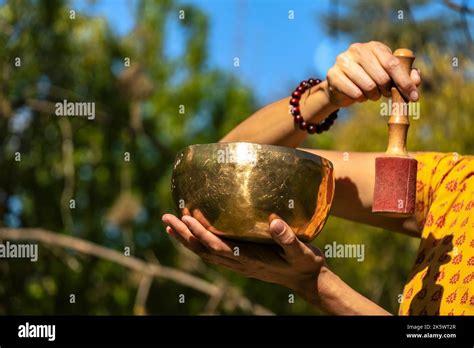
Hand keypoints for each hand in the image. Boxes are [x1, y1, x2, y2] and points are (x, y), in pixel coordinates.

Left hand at [161, 214, 326, 302]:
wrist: (307, 280)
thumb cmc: (305, 265)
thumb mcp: (301, 252)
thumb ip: (287, 239)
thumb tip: (274, 222)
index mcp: (249, 260)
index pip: (218, 246)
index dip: (200, 233)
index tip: (185, 218)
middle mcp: (239, 263)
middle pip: (204, 250)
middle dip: (184, 235)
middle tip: (166, 218)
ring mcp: (238, 263)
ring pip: (206, 252)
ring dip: (187, 239)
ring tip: (170, 225)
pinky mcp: (241, 260)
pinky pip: (214, 251)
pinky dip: (199, 242)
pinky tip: (193, 232)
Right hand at [326, 41, 421, 107]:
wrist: (340, 86)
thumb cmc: (369, 79)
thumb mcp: (389, 75)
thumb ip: (405, 76)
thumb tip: (416, 78)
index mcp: (374, 46)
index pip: (393, 64)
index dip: (405, 82)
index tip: (414, 97)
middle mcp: (357, 49)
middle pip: (382, 77)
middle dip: (387, 90)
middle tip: (384, 93)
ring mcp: (343, 61)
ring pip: (368, 86)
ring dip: (373, 95)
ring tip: (370, 93)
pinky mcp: (333, 74)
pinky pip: (355, 93)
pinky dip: (360, 98)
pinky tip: (358, 94)